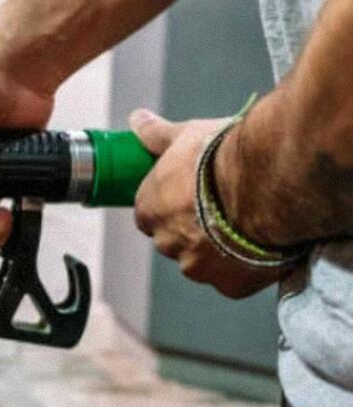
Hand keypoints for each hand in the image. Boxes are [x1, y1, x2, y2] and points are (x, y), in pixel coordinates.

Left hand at [130, 109, 283, 297]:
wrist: (268, 182)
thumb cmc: (222, 155)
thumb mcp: (186, 135)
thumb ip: (156, 134)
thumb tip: (137, 120)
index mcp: (149, 210)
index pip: (150, 214)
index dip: (172, 205)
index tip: (191, 195)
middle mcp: (167, 243)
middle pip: (175, 240)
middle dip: (195, 228)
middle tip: (222, 207)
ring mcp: (198, 268)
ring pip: (204, 262)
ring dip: (219, 249)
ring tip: (246, 224)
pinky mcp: (230, 285)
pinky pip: (234, 279)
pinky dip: (245, 267)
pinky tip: (259, 245)